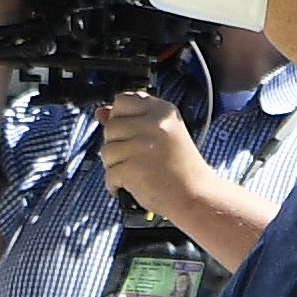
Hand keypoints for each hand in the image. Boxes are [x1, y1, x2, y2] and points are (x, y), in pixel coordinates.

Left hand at [96, 91, 212, 217]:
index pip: (122, 100)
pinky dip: (116, 184)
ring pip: (106, 150)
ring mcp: (143, 145)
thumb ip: (131, 120)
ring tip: (138, 172)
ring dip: (115, 166)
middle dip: (117, 145)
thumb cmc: (180, 168)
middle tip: (138, 158)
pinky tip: (134, 185)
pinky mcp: (133, 167)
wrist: (196, 196)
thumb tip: (100, 112)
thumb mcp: (162, 134)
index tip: (129, 133)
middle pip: (110, 127)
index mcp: (162, 111)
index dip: (119, 118)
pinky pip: (109, 173)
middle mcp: (153, 124)